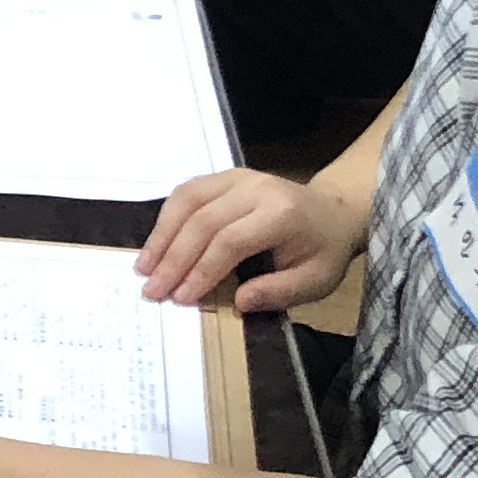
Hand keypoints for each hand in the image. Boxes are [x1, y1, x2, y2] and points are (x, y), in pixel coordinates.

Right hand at [136, 168, 369, 311]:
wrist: (334, 212)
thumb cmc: (323, 251)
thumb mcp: (315, 281)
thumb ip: (278, 292)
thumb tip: (238, 301)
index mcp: (281, 213)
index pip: (230, 241)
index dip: (202, 270)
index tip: (182, 298)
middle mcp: (256, 188)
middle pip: (203, 220)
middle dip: (173, 259)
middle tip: (152, 290)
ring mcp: (237, 176)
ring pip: (188, 200)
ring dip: (161, 236)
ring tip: (143, 268)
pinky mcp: (225, 176)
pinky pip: (187, 192)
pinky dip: (167, 218)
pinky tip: (156, 244)